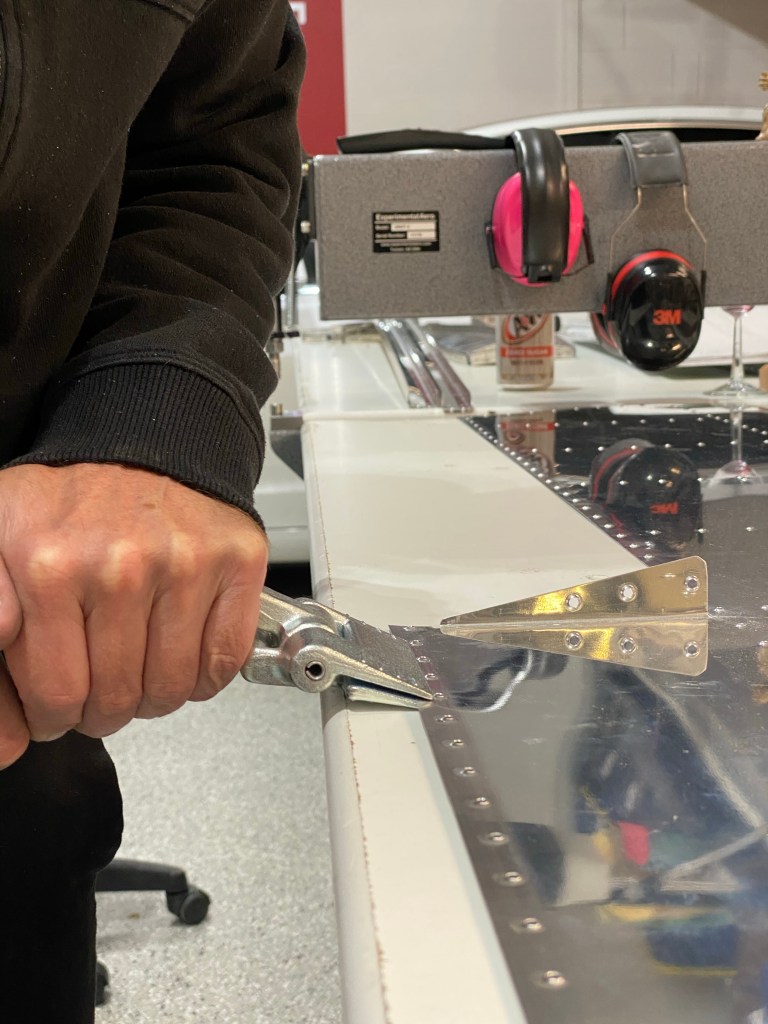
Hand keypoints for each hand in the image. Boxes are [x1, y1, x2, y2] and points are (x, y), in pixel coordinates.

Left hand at [0, 463, 267, 767]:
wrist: (144, 441)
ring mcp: (185, 565)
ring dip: (154, 698)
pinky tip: (183, 658)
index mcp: (50, 566)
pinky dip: (204, 677)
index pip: (57, 694)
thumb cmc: (73, 497)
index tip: (60, 707)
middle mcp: (120, 566)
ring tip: (140, 674)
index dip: (56, 716)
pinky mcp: (235, 563)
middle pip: (117, 699)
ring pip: (172, 688)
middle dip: (104, 710)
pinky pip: (223, 660)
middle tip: (102, 694)